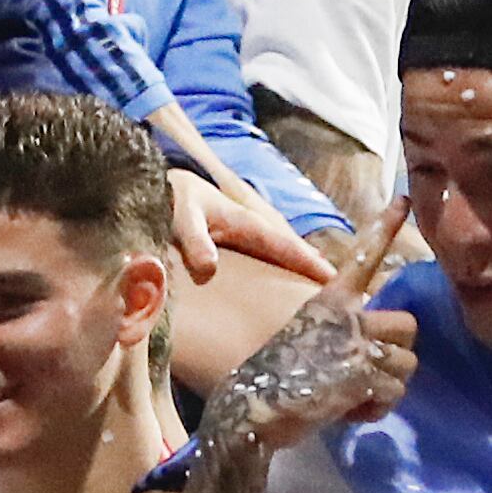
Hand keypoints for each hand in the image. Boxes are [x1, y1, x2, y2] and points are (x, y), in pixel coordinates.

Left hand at [163, 161, 337, 286]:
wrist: (154, 188)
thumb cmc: (172, 198)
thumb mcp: (183, 215)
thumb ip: (195, 239)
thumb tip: (209, 269)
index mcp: (244, 222)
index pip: (283, 245)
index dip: (307, 262)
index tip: (332, 279)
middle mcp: (248, 234)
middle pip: (286, 256)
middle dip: (310, 274)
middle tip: (337, 300)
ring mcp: (240, 244)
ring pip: (274, 263)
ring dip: (293, 279)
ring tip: (314, 303)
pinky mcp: (227, 254)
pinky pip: (256, 269)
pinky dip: (271, 281)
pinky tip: (274, 298)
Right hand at [202, 198, 419, 455]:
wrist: (255, 407)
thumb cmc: (275, 375)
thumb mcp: (305, 336)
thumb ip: (339, 332)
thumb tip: (373, 346)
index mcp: (330, 299)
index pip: (363, 255)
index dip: (386, 226)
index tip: (406, 198)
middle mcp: (347, 316)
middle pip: (408, 324)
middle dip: (400, 351)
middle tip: (377, 370)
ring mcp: (355, 345)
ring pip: (408, 363)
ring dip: (390, 385)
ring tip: (360, 395)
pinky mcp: (360, 377)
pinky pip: (394, 393)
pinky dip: (378, 408)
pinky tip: (353, 412)